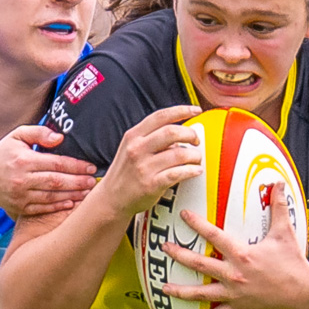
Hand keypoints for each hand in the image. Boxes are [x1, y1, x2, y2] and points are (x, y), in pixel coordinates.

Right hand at [0, 126, 96, 220]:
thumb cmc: (4, 153)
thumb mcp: (17, 135)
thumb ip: (39, 133)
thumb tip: (60, 138)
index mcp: (23, 160)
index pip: (55, 163)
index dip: (75, 166)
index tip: (91, 167)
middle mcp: (21, 179)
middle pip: (56, 182)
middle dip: (78, 182)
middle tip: (94, 182)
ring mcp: (20, 196)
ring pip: (51, 198)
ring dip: (72, 196)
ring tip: (88, 194)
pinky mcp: (19, 208)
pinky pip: (42, 209)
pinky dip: (58, 208)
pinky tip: (71, 204)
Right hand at [98, 105, 202, 219]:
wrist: (111, 198)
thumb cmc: (125, 173)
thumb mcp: (131, 148)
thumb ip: (152, 138)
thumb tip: (180, 133)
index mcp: (134, 136)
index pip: (161, 116)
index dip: (181, 111)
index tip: (195, 110)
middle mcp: (137, 149)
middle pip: (171, 132)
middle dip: (190, 134)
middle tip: (196, 141)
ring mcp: (144, 167)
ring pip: (179, 154)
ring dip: (194, 155)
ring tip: (196, 159)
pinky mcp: (151, 185)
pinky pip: (177, 173)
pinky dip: (191, 171)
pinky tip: (195, 170)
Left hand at [163, 181, 308, 308]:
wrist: (301, 292)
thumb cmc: (292, 262)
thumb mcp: (284, 233)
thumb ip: (278, 207)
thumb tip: (277, 183)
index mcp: (242, 255)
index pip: (214, 236)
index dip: (197, 224)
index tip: (183, 215)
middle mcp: (234, 274)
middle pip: (200, 264)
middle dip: (180, 255)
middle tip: (164, 248)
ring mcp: (234, 293)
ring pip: (202, 293)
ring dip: (181, 291)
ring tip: (164, 288)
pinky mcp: (238, 307)